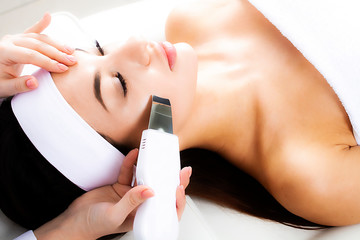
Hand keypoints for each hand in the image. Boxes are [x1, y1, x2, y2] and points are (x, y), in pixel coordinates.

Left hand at [0, 13, 76, 97]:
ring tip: (70, 51)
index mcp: (4, 52)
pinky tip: (48, 17)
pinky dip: (41, 24)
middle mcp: (9, 41)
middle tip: (71, 61)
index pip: (31, 55)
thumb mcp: (4, 88)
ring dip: (56, 43)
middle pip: (37, 44)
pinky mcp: (18, 39)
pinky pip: (31, 30)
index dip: (48, 62)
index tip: (62, 69)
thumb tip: (34, 83)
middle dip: (57, 53)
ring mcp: (14, 38)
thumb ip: (19, 86)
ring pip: (38, 37)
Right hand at [34, 149, 190, 239]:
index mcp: (143, 216)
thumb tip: (150, 191)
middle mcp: (140, 205)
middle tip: (182, 169)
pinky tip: (134, 155)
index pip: (166, 208)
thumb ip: (131, 202)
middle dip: (172, 180)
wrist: (74, 221)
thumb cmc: (93, 226)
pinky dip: (131, 163)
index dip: (177, 198)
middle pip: (161, 191)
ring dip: (152, 167)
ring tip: (158, 156)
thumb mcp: (114, 215)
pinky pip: (129, 173)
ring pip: (146, 178)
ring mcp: (130, 195)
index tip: (179, 185)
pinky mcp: (120, 186)